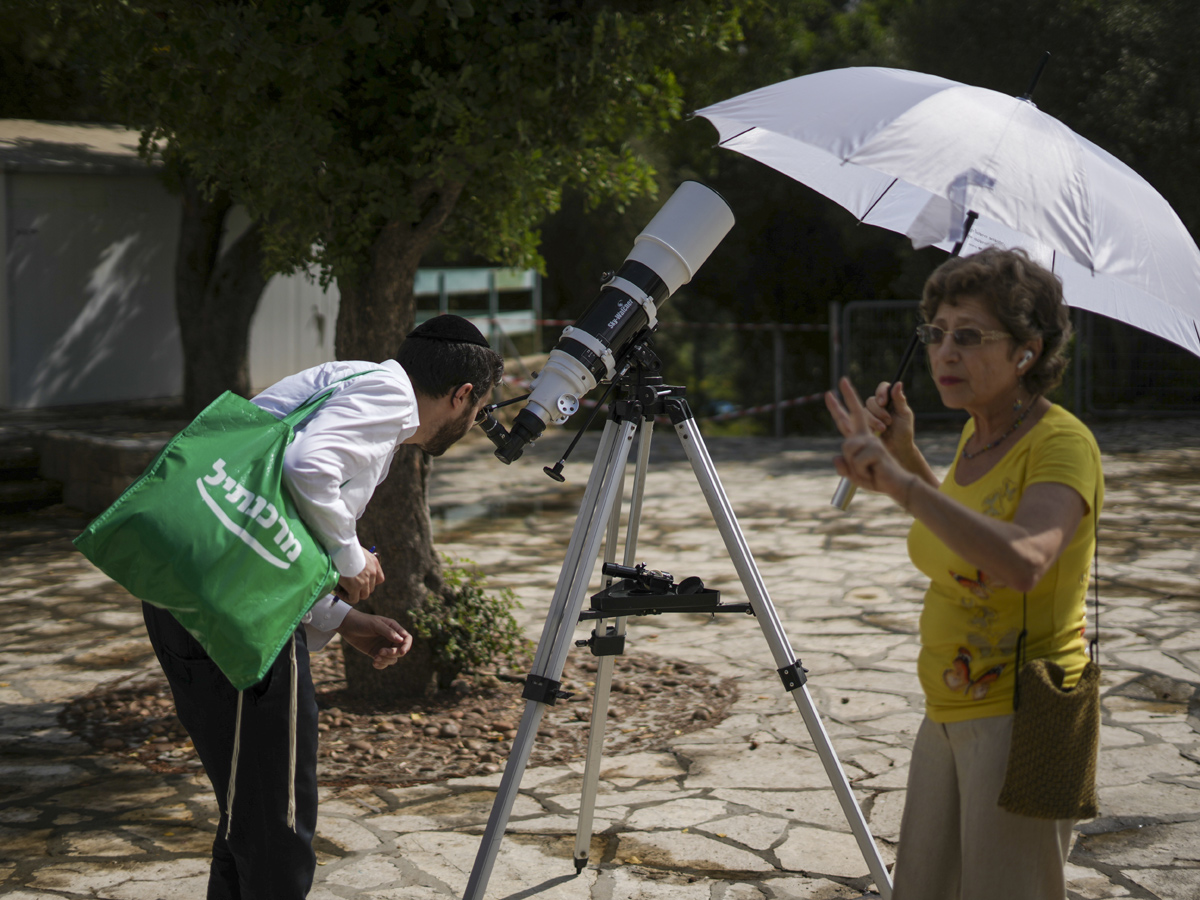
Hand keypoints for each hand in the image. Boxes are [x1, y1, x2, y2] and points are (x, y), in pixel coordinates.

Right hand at [336, 551, 382, 604]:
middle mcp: (372, 572)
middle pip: (370, 588)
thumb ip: (359, 562)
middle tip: (349, 586)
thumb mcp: (357, 552)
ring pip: (363, 595)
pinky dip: (347, 597)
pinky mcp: (356, 587)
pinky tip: (339, 592)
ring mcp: (365, 580)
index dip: (370, 583)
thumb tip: (352, 571)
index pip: (379, 579)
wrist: (340, 548)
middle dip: (360, 589)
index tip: (361, 582)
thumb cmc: (344, 547)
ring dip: (354, 594)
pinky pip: (354, 599)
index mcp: (374, 563)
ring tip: (343, 589)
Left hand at [336, 608, 412, 668]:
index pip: (406, 638)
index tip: (401, 652)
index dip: (406, 646)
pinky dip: (381, 665)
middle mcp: (391, 638)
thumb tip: (401, 640)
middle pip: (400, 650)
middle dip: (392, 654)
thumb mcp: (375, 625)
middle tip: (380, 652)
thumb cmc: (362, 622)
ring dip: (386, 660)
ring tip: (376, 658)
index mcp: (394, 628)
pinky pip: (384, 662)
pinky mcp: (376, 653)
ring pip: (393, 658)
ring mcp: (384, 646)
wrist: (347, 626)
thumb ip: (388, 632)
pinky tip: (374, 663)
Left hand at [825, 377, 913, 503]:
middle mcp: (866, 436)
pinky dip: (861, 471)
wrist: (896, 485)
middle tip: (842, 379)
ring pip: (848, 448)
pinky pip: (857, 459)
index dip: (837, 408)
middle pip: (856, 413)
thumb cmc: (876, 478)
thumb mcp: (854, 475)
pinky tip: (874, 471)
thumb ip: (843, 467)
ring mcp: (872, 440)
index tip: (829, 393)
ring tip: (868, 470)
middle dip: (849, 396)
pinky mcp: (876, 448)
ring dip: (854, 466)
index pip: (846, 421)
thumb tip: (836, 457)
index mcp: (859, 439)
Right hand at [864, 380, 916, 458]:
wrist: (897, 450)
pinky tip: (875, 433)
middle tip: (888, 421)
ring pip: (864, 411)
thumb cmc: (903, 432)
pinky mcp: (863, 424)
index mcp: (890, 400)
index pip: (883, 387)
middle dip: (879, 411)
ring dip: (874, 420)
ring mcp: (870, 415)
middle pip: (871, 400)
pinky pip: (859, 421)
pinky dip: (868, 426)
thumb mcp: (904, 415)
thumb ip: (900, 400)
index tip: (883, 402)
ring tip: (883, 429)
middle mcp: (879, 405)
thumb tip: (898, 383)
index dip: (881, 393)